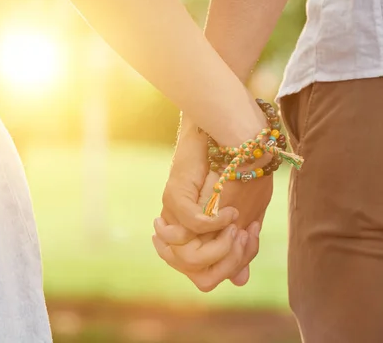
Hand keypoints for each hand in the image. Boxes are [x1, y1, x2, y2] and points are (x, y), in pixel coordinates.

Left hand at [154, 116, 260, 290]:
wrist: (233, 138)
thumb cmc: (241, 175)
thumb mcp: (246, 217)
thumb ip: (240, 248)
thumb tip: (240, 282)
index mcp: (193, 238)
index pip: (202, 277)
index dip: (228, 270)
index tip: (247, 242)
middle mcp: (179, 231)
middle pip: (197, 275)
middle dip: (227, 262)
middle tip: (244, 235)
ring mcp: (172, 215)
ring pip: (191, 258)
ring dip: (222, 246)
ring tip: (237, 224)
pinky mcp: (173, 197)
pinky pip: (192, 225)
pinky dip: (215, 222)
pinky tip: (230, 211)